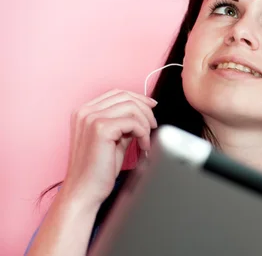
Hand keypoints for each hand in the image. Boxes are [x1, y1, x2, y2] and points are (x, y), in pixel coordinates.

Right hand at [61, 89, 157, 209]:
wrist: (84, 191)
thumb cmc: (97, 170)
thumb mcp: (113, 140)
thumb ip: (124, 124)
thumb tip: (143, 114)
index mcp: (84, 112)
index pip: (117, 93)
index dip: (138, 97)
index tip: (152, 106)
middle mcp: (85, 111)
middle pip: (125, 96)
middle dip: (145, 109)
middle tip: (153, 125)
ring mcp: (91, 118)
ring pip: (131, 107)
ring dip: (145, 122)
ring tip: (146, 140)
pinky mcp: (100, 128)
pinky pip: (133, 122)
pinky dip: (143, 133)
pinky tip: (143, 146)